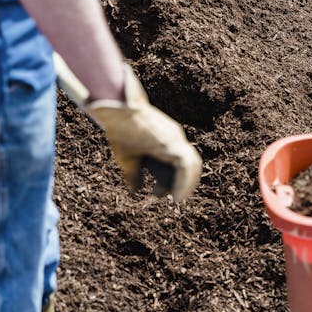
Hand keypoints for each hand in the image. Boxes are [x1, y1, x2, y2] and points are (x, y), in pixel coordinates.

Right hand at [85, 65, 202, 201]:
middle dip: (184, 182)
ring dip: (187, 184)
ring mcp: (175, 138)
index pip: (180, 162)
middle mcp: (175, 138)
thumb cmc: (121, 131)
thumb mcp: (128, 159)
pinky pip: (186, 165)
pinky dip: (185, 182)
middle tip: (175, 198)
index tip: (161, 194)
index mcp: (167, 140)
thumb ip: (134, 175)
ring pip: (192, 165)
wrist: (118, 111)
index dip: (176, 179)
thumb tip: (135, 191)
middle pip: (190, 163)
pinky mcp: (172, 142)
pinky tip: (177, 196)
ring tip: (178, 199)